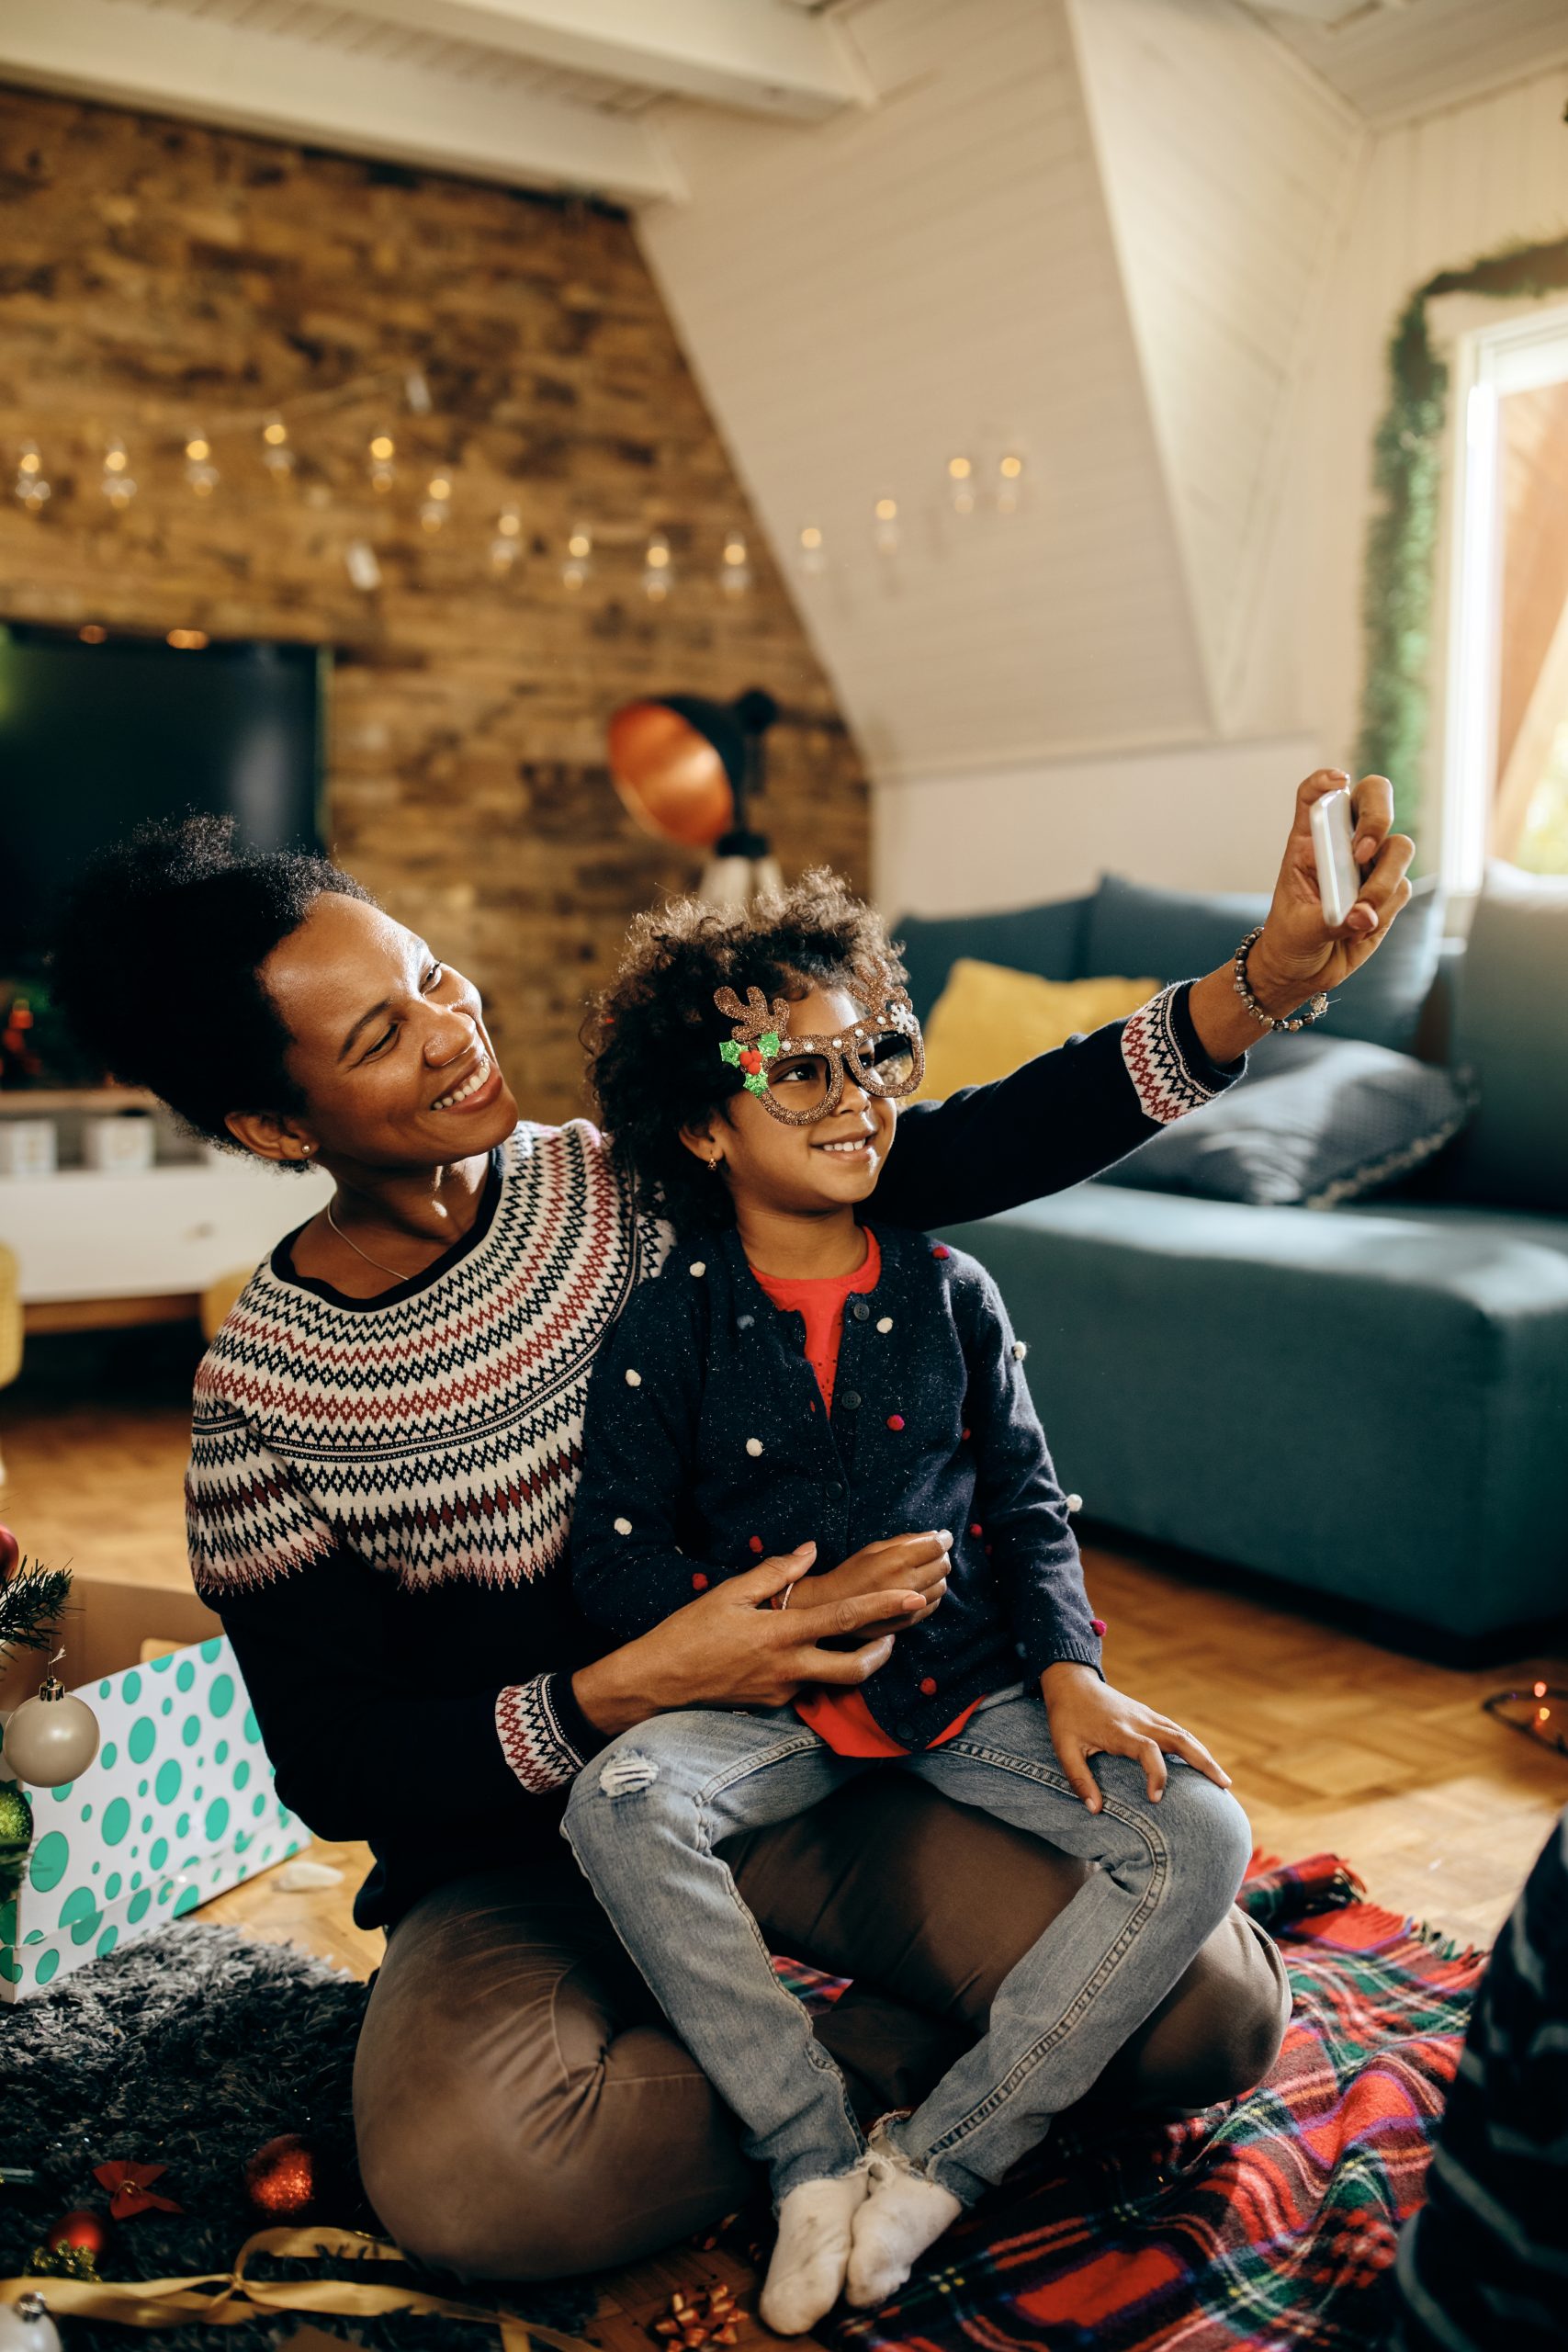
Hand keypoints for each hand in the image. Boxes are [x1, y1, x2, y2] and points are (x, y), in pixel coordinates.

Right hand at [572, 1545, 925, 1734]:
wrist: (658, 1682)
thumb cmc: (688, 1632)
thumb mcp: (728, 1593)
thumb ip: (774, 1572)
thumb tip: (809, 1550)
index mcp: (780, 1633)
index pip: (844, 1618)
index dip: (883, 1607)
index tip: (912, 1596)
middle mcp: (788, 1667)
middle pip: (855, 1668)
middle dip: (884, 1652)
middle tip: (899, 1632)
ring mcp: (782, 1691)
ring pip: (833, 1680)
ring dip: (854, 1663)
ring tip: (866, 1642)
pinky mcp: (773, 1704)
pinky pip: (806, 1687)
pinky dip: (815, 1670)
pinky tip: (807, 1654)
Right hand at [808, 1530, 952, 1628]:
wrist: (833, 1606)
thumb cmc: (852, 1572)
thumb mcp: (874, 1548)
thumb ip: (905, 1540)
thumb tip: (934, 1535)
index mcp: (896, 1561)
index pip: (936, 1547)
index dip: (944, 1538)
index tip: (944, 1536)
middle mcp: (906, 1583)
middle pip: (943, 1566)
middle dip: (942, 1555)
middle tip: (932, 1551)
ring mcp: (909, 1605)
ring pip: (942, 1586)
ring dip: (937, 1575)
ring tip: (923, 1570)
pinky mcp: (909, 1620)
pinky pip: (934, 1604)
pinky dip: (932, 1593)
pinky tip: (918, 1587)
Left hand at [1040, 1662, 1231, 1810]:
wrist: (1071, 1682)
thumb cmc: (1066, 1717)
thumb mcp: (1064, 1748)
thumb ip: (1079, 1779)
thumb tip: (1095, 1811)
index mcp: (1119, 1731)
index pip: (1148, 1750)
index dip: (1156, 1774)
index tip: (1155, 1799)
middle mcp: (1139, 1721)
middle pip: (1180, 1739)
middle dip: (1204, 1762)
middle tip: (1224, 1786)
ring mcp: (1146, 1715)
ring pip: (1183, 1733)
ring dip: (1204, 1755)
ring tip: (1222, 1779)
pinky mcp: (1148, 1714)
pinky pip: (1176, 1730)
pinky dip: (1193, 1746)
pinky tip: (1203, 1761)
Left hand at [1247, 769, 1414, 1013]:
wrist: (1302, 972)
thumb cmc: (1290, 940)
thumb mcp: (1297, 929)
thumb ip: (1329, 919)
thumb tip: (1363, 916)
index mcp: (1309, 841)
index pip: (1315, 795)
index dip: (1326, 781)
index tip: (1339, 783)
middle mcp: (1344, 844)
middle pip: (1374, 798)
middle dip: (1378, 815)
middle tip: (1364, 851)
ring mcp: (1370, 865)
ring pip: (1399, 847)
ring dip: (1383, 881)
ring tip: (1359, 916)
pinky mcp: (1389, 891)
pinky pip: (1401, 888)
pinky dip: (1385, 909)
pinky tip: (1359, 931)